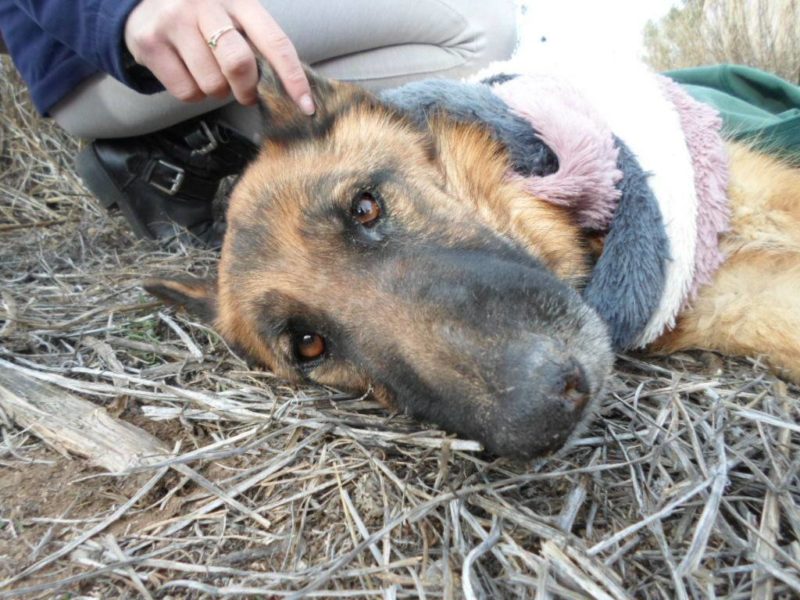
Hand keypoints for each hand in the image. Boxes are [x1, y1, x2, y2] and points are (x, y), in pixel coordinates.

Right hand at [124, 0, 313, 113]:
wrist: (143, 5)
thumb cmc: (202, 17)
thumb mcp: (232, 16)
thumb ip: (257, 43)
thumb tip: (289, 88)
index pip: (275, 41)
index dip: (293, 77)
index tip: (306, 105)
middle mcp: (206, 4)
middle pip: (239, 64)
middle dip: (247, 90)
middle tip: (244, 93)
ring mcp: (175, 21)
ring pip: (212, 84)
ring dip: (217, 91)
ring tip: (209, 73)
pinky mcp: (151, 43)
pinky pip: (186, 92)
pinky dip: (193, 94)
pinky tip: (188, 74)